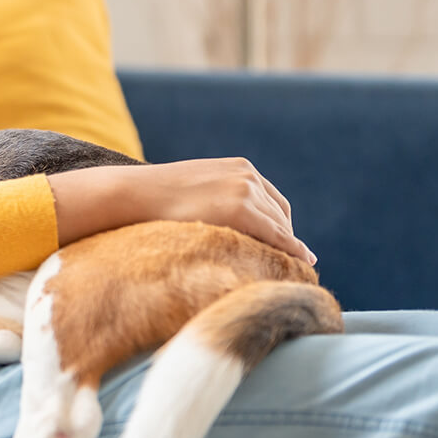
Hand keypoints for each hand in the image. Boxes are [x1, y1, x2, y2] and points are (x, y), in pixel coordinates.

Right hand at [47, 158, 316, 264]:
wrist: (134, 194)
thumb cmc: (155, 197)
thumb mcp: (195, 188)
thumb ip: (216, 197)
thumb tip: (218, 219)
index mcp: (239, 167)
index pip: (273, 200)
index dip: (281, 224)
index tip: (285, 244)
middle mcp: (248, 176)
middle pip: (281, 214)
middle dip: (285, 238)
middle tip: (290, 262)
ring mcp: (246, 190)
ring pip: (281, 227)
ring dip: (287, 247)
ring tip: (294, 269)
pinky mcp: (242, 209)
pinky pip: (278, 236)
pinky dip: (293, 250)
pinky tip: (303, 263)